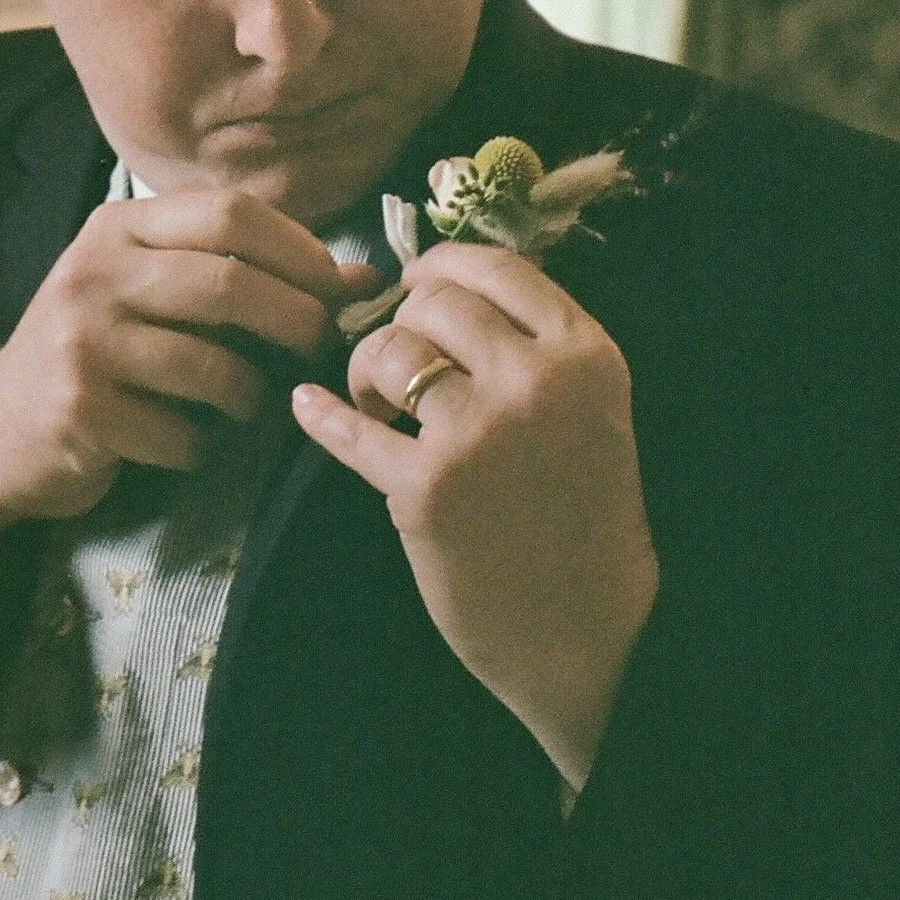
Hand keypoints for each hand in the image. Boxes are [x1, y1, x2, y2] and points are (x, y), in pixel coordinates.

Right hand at [0, 189, 367, 588]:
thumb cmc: (96, 351)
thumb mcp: (150, 291)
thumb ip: (238, 274)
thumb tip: (360, 280)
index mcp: (117, 228)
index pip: (230, 211)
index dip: (300, 249)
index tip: (340, 287)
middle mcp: (94, 272)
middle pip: (229, 282)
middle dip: (297, 319)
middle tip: (321, 350)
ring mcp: (83, 341)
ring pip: (212, 365)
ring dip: (251, 395)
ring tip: (248, 404)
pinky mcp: (81, 409)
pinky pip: (181, 432)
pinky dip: (202, 445)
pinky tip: (188, 443)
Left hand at [292, 240, 658, 789]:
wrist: (592, 633)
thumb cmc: (585, 516)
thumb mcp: (590, 408)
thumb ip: (534, 345)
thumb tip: (444, 280)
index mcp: (585, 355)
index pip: (498, 266)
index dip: (442, 267)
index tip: (416, 286)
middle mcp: (536, 382)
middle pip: (433, 302)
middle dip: (403, 325)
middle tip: (400, 367)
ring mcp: (479, 433)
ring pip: (388, 351)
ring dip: (368, 372)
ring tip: (379, 407)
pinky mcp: (428, 487)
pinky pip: (350, 428)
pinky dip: (321, 415)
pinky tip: (308, 405)